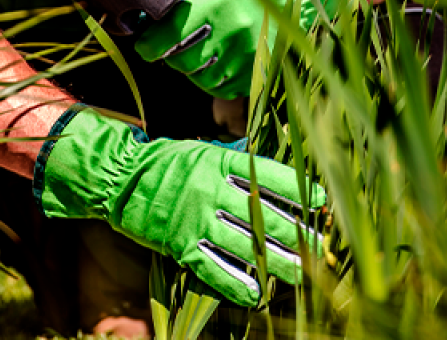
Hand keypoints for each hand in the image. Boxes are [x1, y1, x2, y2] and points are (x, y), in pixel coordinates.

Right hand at [34, 107, 325, 306]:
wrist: (123, 178)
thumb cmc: (172, 163)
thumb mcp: (205, 151)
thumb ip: (238, 162)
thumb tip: (276, 171)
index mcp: (221, 162)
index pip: (269, 177)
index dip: (299, 192)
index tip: (322, 202)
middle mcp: (212, 190)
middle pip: (265, 218)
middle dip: (297, 235)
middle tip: (320, 248)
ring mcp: (196, 220)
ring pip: (246, 247)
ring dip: (277, 263)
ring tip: (302, 273)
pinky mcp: (181, 245)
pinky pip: (214, 269)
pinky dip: (237, 284)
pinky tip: (257, 295)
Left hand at [135, 0, 354, 97]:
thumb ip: (183, 0)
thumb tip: (144, 17)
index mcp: (219, 3)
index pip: (170, 34)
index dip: (149, 45)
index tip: (144, 46)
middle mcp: (234, 30)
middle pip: (183, 61)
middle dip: (170, 57)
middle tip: (168, 49)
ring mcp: (250, 54)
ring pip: (202, 79)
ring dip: (192, 70)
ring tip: (198, 53)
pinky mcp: (261, 72)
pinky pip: (224, 88)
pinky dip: (214, 80)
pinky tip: (217, 64)